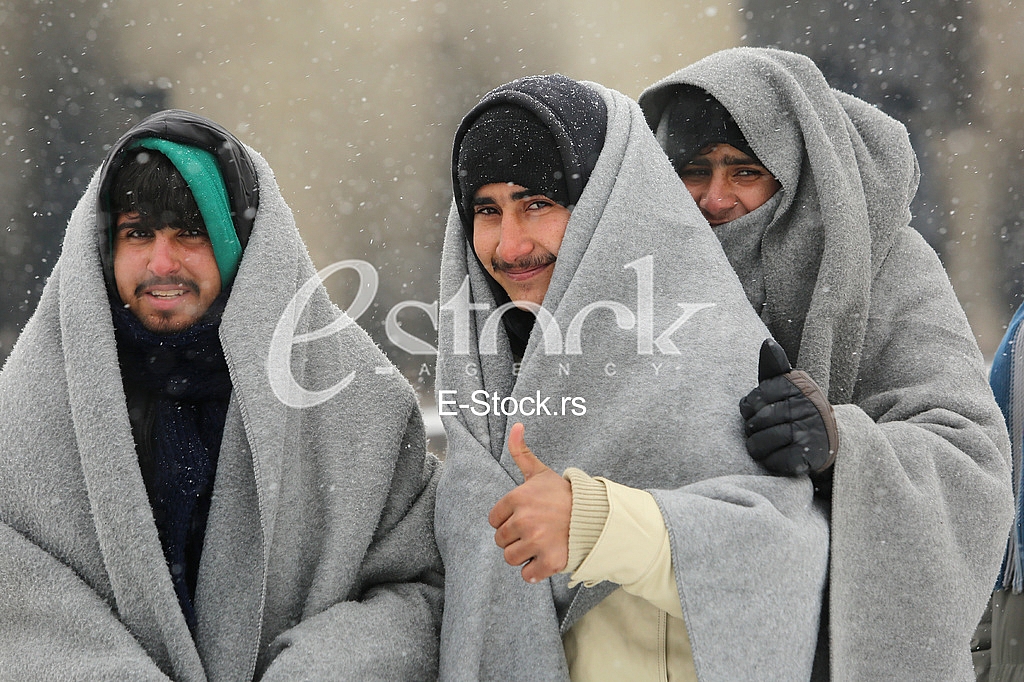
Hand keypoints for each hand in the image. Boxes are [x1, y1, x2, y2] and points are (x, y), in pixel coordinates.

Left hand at [488, 422, 571, 583]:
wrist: (596, 515)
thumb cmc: (564, 495)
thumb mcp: (540, 473)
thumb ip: (521, 452)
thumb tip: (516, 425)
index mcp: (518, 498)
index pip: (494, 520)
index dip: (508, 520)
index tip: (525, 517)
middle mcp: (524, 520)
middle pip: (501, 541)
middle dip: (515, 538)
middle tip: (535, 531)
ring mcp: (537, 542)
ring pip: (511, 558)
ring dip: (524, 555)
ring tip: (541, 544)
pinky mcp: (550, 561)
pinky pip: (528, 575)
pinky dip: (536, 571)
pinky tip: (546, 558)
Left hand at [738, 339, 838, 475]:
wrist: (829, 439)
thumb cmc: (798, 410)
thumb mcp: (788, 386)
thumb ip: (774, 367)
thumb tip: (768, 343)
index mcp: (797, 387)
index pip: (752, 400)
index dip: (748, 409)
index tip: (758, 410)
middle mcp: (805, 407)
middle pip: (755, 423)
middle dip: (753, 429)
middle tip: (763, 429)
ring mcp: (807, 432)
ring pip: (759, 444)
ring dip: (758, 447)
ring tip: (767, 443)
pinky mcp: (807, 456)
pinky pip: (772, 461)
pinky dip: (771, 461)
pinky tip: (779, 454)